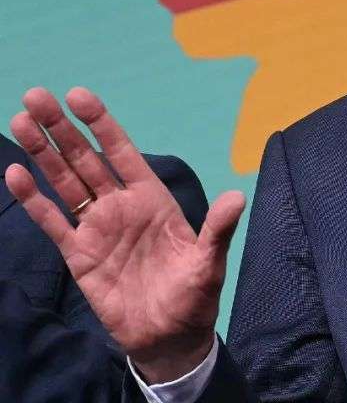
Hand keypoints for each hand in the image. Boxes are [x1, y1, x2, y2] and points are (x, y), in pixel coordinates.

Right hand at [3, 87, 245, 382]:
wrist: (169, 336)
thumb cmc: (194, 294)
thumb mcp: (209, 261)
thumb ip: (218, 228)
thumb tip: (238, 197)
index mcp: (152, 198)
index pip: (122, 152)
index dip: (101, 124)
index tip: (79, 96)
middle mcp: (121, 205)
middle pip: (86, 159)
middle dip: (62, 129)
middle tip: (36, 96)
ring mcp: (97, 227)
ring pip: (65, 182)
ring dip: (43, 153)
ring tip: (21, 121)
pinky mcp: (79, 255)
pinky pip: (53, 221)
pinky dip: (34, 199)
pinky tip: (15, 173)